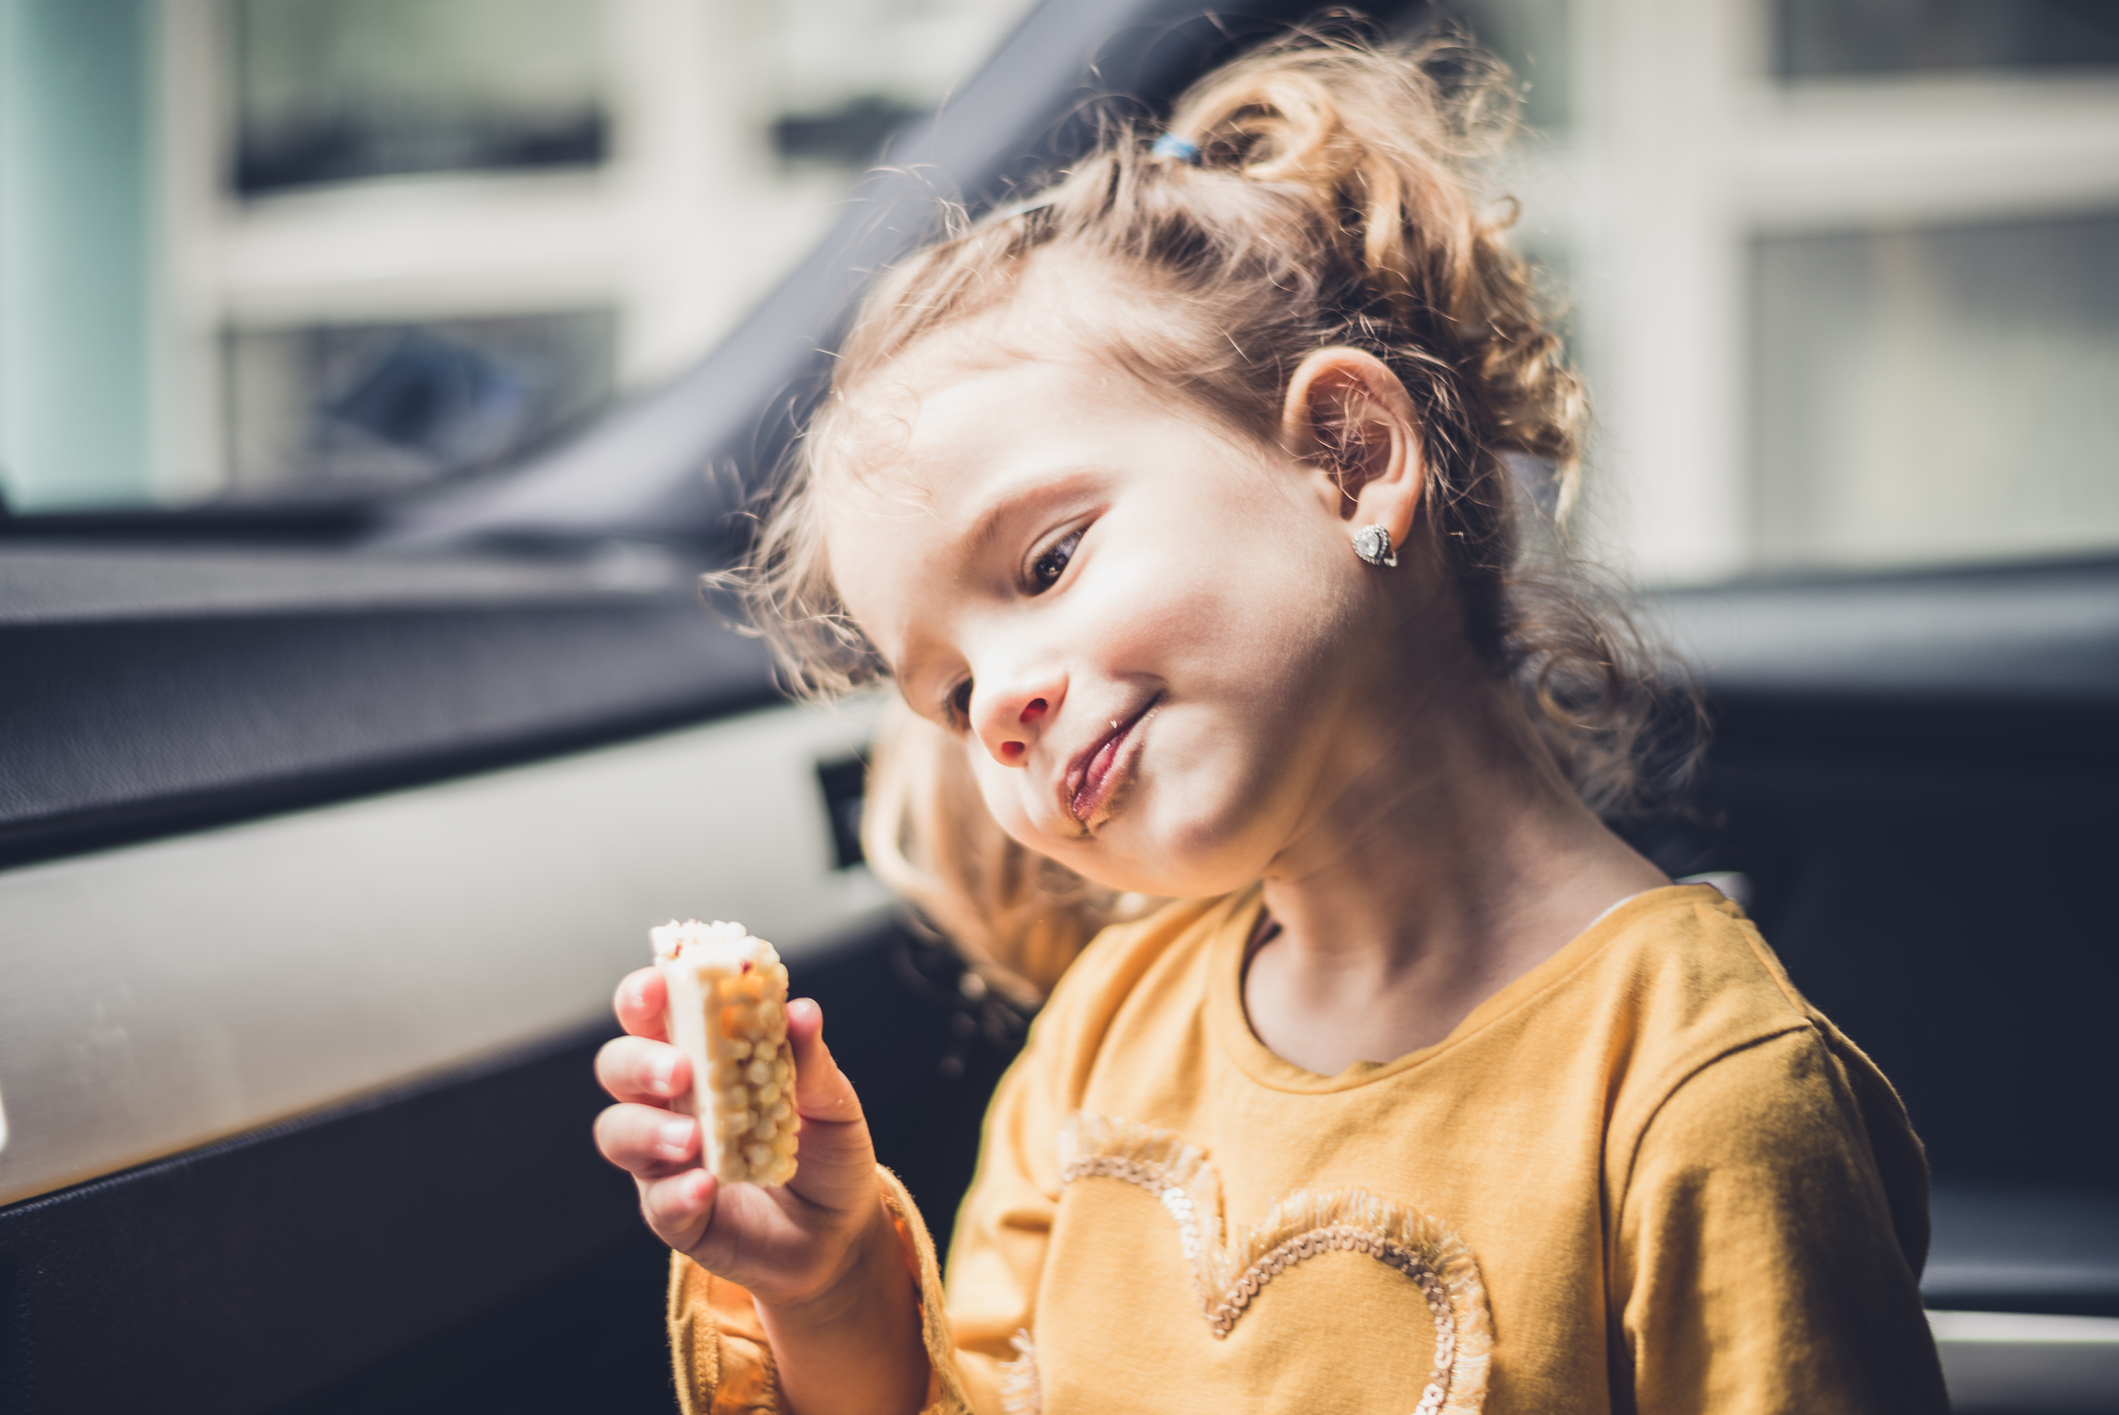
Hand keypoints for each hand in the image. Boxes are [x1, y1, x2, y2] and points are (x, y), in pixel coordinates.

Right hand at [593, 968, 888, 1307]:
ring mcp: (666, 1161)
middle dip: (638, 1061)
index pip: (655, 1015)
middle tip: (680, 1069)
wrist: (841, 1232)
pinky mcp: (675, 1216)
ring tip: (691, 1137)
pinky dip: (677, 1192)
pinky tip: (706, 1186)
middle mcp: (672, 1103)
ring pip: (618, 1133)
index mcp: (703, 1058)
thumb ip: (809, 1061)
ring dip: (647, 1129)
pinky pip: (656, 1203)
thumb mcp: (831, 1102)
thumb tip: (801, 1011)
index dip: (643, 996)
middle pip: (618, 1068)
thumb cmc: (827, 1152)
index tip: (657, 984)